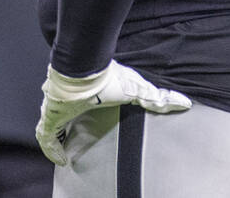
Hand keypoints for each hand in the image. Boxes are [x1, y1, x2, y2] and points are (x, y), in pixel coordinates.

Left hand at [35, 61, 190, 165]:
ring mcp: (56, 108)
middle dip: (66, 129)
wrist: (84, 71)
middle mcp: (69, 102)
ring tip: (63, 153)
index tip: (84, 127)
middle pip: (63, 118)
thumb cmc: (108, 79)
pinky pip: (45, 136)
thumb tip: (184, 102)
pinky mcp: (50, 116)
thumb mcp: (136, 90)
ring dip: (56, 140)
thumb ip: (158, 98)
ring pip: (51, 127)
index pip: (79, 107)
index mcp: (86, 96)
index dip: (80, 117)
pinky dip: (51, 148)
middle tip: (73, 142)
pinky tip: (58, 159)